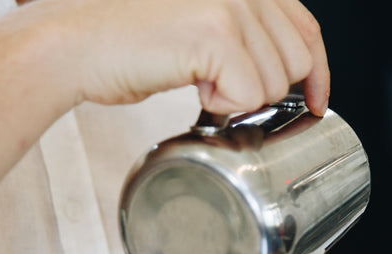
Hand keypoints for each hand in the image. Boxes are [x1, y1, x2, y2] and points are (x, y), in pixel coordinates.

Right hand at [46, 0, 329, 114]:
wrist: (72, 44)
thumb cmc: (125, 41)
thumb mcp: (199, 24)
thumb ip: (244, 32)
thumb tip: (293, 69)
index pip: (305, 25)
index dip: (318, 69)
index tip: (316, 98)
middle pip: (297, 61)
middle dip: (266, 90)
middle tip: (220, 88)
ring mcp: (230, 4)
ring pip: (276, 83)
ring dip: (239, 98)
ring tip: (197, 80)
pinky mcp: (216, 33)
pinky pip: (250, 96)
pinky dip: (222, 106)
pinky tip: (192, 88)